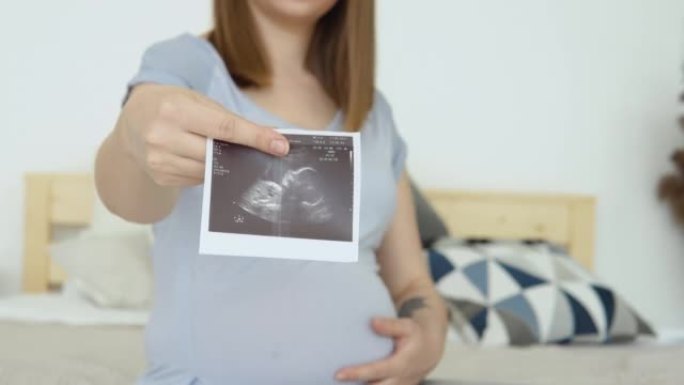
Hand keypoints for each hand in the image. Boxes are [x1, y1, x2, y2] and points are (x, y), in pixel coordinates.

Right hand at [118, 84, 288, 186]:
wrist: (132, 121)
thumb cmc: (171, 105)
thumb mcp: (196, 100)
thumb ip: (229, 118)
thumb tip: (268, 137)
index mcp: (175, 110)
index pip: (225, 128)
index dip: (255, 138)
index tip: (279, 146)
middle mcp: (163, 136)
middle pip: (218, 153)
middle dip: (244, 153)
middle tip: (266, 153)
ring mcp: (159, 160)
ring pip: (209, 170)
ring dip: (227, 165)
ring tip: (230, 153)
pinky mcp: (161, 176)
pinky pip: (197, 179)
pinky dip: (208, 171)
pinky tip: (204, 159)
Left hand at [335, 317, 441, 384]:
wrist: (427, 351)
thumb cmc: (414, 336)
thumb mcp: (407, 327)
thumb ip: (390, 325)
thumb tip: (373, 322)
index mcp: (401, 365)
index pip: (376, 372)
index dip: (357, 373)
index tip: (338, 374)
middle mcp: (398, 381)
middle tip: (333, 381)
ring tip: (334, 383)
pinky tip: (346, 383)